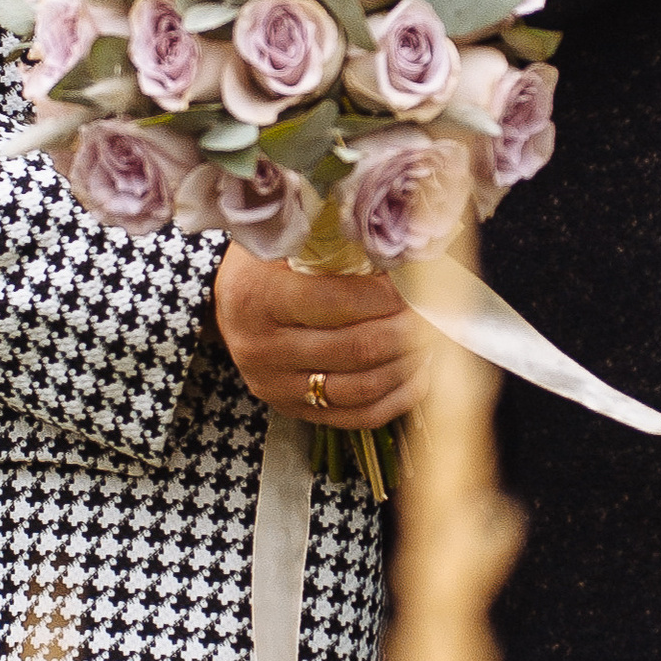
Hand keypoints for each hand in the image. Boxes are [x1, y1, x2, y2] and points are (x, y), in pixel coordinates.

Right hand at [213, 247, 425, 429]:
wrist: (227, 300)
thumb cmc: (267, 263)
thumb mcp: (290, 243)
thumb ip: (338, 249)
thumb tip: (408, 257)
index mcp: (258, 297)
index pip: (337, 303)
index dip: (386, 297)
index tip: (414, 286)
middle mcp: (261, 347)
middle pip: (355, 349)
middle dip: (407, 332)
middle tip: (434, 315)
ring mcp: (274, 385)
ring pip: (361, 389)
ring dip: (408, 366)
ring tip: (433, 342)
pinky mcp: (291, 409)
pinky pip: (356, 417)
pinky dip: (397, 399)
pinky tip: (420, 376)